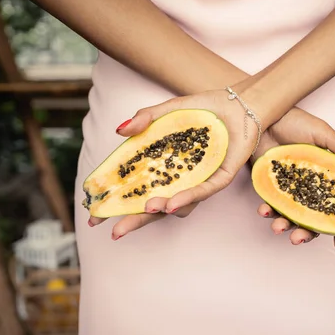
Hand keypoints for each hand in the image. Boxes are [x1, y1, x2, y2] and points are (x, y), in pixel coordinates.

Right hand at [88, 89, 258, 238]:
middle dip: (134, 220)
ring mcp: (199, 180)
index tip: (95, 214)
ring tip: (148, 209)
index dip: (118, 202)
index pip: (137, 189)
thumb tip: (119, 131)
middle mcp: (180, 178)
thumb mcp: (168, 111)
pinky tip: (171, 203)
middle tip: (114, 231)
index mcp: (164, 167)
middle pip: (154, 205)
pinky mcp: (220, 177)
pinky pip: (203, 191)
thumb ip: (144, 119)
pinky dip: (187, 197)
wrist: (239, 103)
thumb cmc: (204, 109)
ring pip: (179, 203)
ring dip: (162, 208)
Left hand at [251, 108, 334, 251]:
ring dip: (286, 226)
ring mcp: (290, 189)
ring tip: (278, 227)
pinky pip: (271, 205)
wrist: (261, 115)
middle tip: (298, 239)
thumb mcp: (322, 133)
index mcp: (330, 178)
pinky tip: (264, 210)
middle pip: (314, 220)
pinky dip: (268, 211)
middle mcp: (312, 187)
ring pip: (292, 217)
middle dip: (307, 234)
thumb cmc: (294, 121)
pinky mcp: (271, 186)